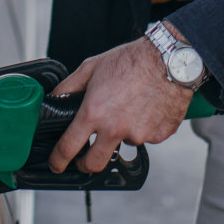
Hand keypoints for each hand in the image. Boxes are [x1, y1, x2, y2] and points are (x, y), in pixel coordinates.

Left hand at [47, 36, 194, 173]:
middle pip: (94, 164)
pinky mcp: (158, 135)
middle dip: (86, 164)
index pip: (68, 147)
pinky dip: (143, 127)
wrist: (169, 59)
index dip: (58, 160)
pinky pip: (146, 138)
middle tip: (86, 156)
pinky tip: (145, 108)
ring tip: (128, 108)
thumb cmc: (132, 60)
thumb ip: (69, 87)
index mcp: (94, 112)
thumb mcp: (91, 67)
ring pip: (124, 144)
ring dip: (122, 133)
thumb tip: (55, 99)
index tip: (57, 164)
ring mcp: (139, 134)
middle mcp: (115, 128)